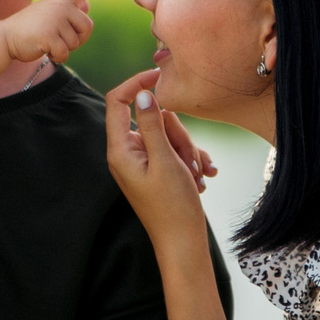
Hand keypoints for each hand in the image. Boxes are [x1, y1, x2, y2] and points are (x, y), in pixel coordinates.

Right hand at [3, 0, 115, 65]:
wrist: (5, 38)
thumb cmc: (29, 29)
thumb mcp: (50, 16)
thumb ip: (69, 11)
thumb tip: (88, 3)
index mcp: (62, 1)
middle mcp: (60, 6)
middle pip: (88, 27)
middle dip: (78, 40)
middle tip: (59, 40)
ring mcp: (54, 19)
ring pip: (76, 43)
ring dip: (64, 50)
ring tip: (47, 43)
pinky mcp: (49, 35)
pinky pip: (65, 53)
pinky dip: (57, 58)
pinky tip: (45, 51)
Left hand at [104, 67, 211, 252]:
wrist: (183, 243)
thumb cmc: (172, 206)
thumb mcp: (165, 160)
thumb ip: (153, 125)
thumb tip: (144, 94)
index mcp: (120, 150)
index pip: (117, 101)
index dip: (136, 84)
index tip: (160, 76)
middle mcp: (127, 153)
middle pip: (153, 118)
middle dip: (178, 134)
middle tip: (189, 161)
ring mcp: (142, 161)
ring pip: (169, 134)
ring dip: (188, 150)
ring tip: (197, 175)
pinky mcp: (156, 169)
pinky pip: (174, 150)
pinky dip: (190, 160)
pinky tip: (202, 178)